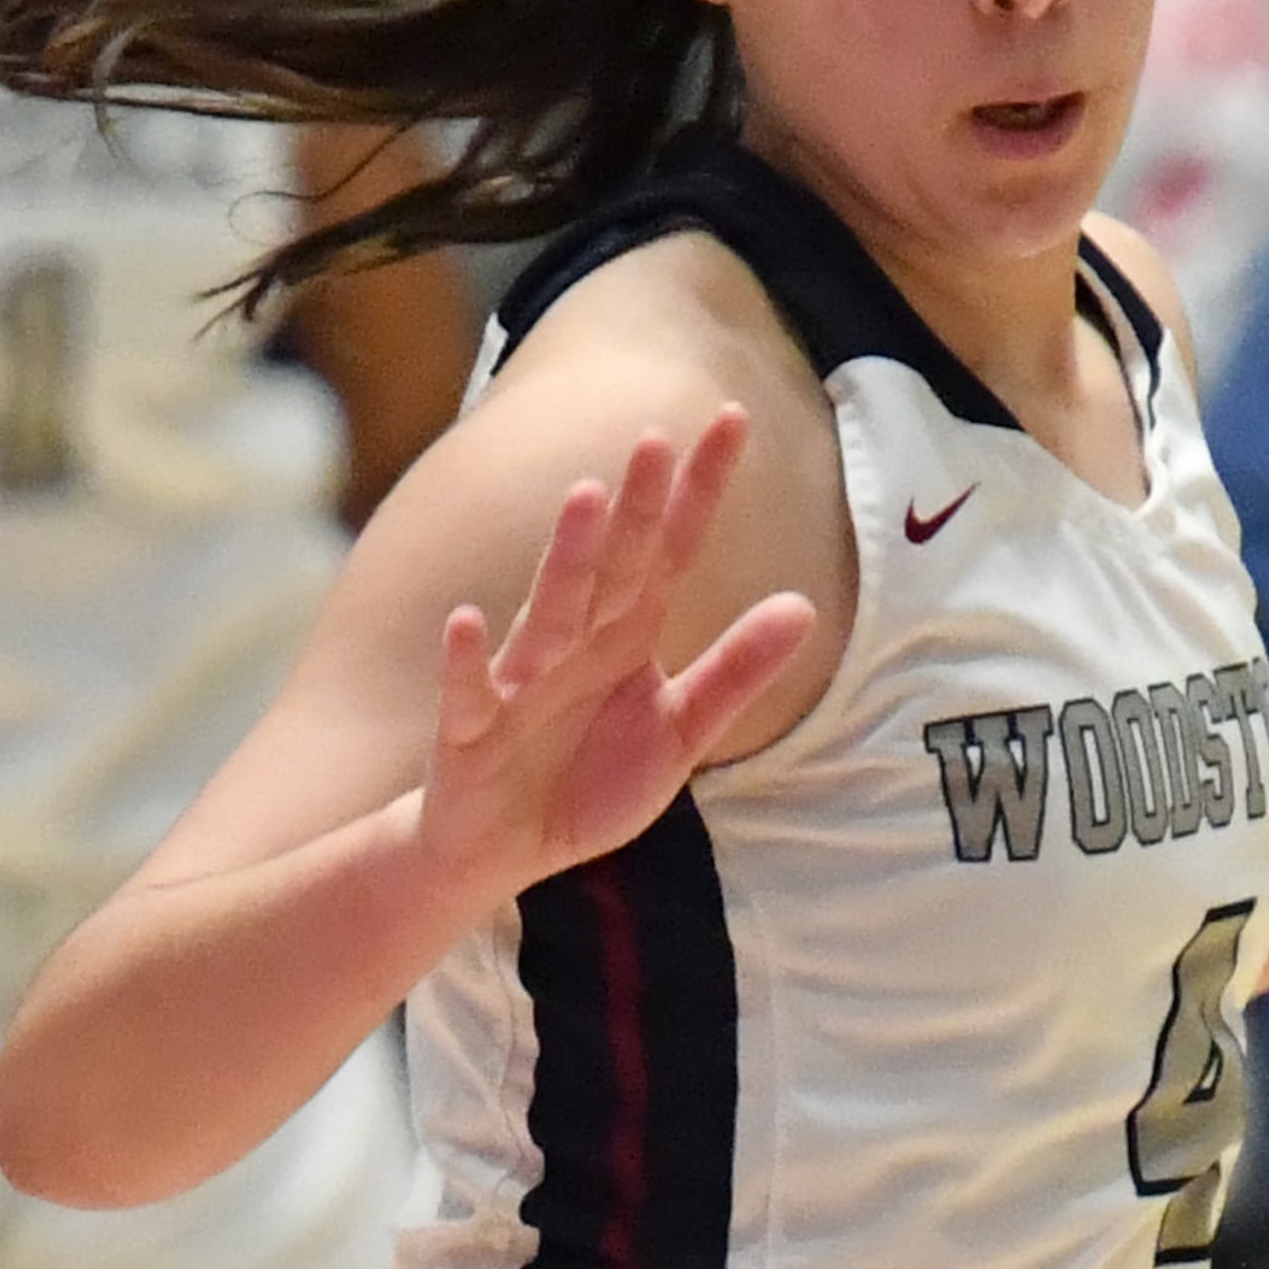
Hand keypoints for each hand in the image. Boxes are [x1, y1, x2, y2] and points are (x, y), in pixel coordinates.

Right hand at [410, 414, 819, 917]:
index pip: (672, 551)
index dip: (700, 490)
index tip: (732, 419)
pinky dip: (465, 662)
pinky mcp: (471, 731)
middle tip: (657, 437)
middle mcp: (575, 642)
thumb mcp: (679, 733)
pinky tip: (464, 621)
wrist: (503, 849)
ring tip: (585, 498)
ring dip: (565, 558)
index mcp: (627, 634)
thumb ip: (735, 671)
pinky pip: (469, 692)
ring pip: (547, 612)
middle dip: (636, 507)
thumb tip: (804, 607)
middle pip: (613, 567)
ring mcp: (520, 682)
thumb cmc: (587, 781)